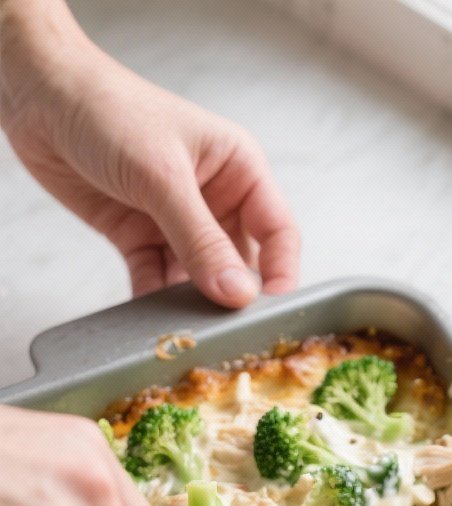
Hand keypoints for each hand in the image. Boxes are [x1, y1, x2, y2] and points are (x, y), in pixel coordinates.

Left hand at [0, 0, 299, 306]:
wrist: (40, 97)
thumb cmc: (109, 110)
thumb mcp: (162, 176)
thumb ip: (201, 240)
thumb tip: (238, 293)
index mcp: (238, 170)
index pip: (279, 231)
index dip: (282, 273)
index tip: (273, 311)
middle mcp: (214, 198)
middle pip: (240, 263)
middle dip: (232, 298)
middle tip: (228, 333)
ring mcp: (176, 221)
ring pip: (197, 279)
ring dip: (191, 306)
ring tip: (186, 332)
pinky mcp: (140, 238)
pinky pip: (156, 281)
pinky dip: (154, 303)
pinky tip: (151, 323)